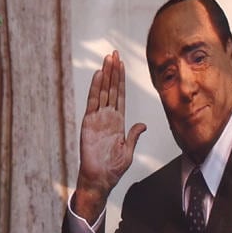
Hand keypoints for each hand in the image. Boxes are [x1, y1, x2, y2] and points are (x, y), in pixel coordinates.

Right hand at [70, 48, 145, 224]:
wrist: (100, 179)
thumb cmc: (113, 169)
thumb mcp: (128, 151)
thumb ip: (133, 135)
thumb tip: (142, 124)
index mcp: (118, 122)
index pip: (119, 96)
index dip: (120, 80)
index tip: (121, 65)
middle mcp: (107, 117)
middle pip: (111, 89)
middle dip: (113, 71)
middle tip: (114, 53)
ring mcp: (97, 119)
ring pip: (102, 92)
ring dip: (105, 75)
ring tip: (107, 59)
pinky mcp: (89, 123)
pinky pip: (93, 102)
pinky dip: (96, 88)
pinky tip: (99, 75)